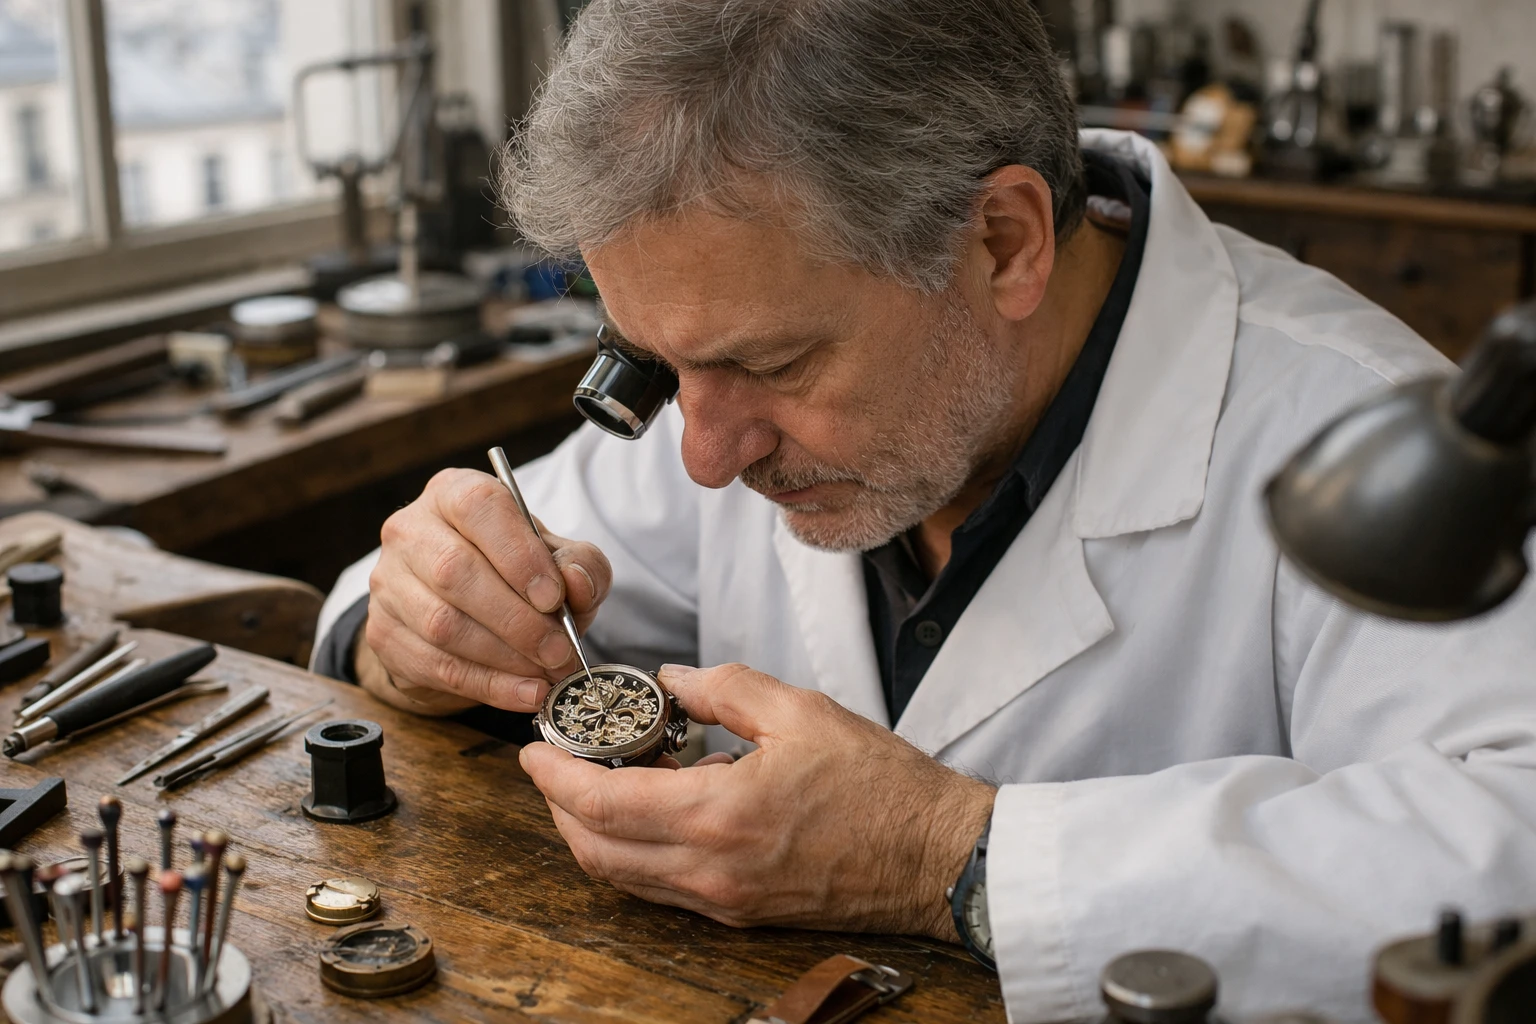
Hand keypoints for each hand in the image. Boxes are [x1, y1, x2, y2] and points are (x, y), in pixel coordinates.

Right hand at [364, 467, 611, 712]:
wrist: (466, 612)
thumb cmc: (517, 573)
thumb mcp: (560, 558)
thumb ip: (580, 563)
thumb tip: (575, 582)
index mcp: (454, 493)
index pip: (479, 508)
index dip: (518, 554)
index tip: (554, 597)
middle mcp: (410, 530)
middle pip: (454, 571)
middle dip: (517, 620)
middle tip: (559, 651)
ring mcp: (389, 583)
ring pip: (442, 624)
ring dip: (505, 657)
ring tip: (549, 673)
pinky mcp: (384, 634)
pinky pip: (436, 666)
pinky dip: (489, 685)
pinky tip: (526, 694)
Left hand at [519, 663, 995, 938]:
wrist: (935, 857)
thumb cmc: (881, 787)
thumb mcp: (801, 711)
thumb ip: (723, 687)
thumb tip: (671, 679)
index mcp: (720, 816)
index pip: (602, 805)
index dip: (554, 777)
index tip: (534, 747)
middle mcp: (710, 871)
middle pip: (595, 851)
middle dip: (559, 807)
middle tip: (558, 762)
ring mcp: (722, 900)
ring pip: (622, 876)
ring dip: (593, 832)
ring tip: (602, 779)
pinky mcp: (739, 913)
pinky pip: (661, 887)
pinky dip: (635, 850)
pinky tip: (655, 809)